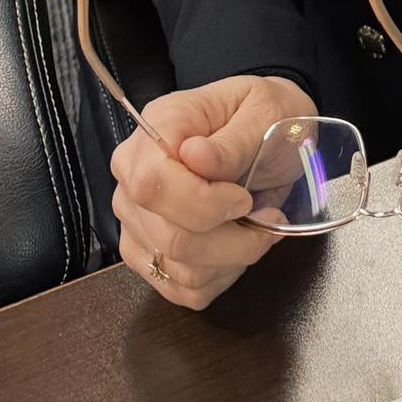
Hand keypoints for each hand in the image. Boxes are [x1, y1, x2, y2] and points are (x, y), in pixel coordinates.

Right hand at [110, 72, 316, 309]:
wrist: (269, 132)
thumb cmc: (265, 115)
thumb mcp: (264, 113)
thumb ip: (232, 140)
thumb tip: (194, 156)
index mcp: (158, 126)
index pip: (151, 183)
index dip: (201, 203)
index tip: (244, 198)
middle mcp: (133, 174)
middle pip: (169, 236)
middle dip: (232, 238)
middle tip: (268, 215)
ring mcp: (136, 219)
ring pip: (178, 269)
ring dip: (233, 257)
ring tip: (257, 226)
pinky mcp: (149, 254)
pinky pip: (182, 289)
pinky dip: (221, 275)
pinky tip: (237, 244)